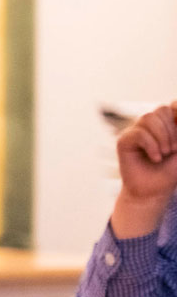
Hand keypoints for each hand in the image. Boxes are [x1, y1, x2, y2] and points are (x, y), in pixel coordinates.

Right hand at [113, 101, 176, 237]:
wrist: (155, 191)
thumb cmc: (171, 171)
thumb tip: (175, 107)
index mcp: (167, 124)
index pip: (172, 105)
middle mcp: (150, 125)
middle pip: (161, 110)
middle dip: (171, 130)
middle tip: (174, 149)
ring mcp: (136, 131)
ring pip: (148, 118)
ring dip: (161, 137)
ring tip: (165, 154)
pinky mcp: (124, 141)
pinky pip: (139, 133)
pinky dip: (151, 145)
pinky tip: (155, 158)